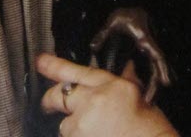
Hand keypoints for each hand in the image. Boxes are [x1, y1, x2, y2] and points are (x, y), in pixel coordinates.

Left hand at [37, 53, 178, 136]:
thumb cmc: (150, 128)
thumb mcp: (140, 98)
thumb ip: (126, 81)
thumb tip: (127, 67)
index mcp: (110, 85)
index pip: (76, 71)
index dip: (54, 65)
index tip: (40, 61)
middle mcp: (93, 102)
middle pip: (59, 95)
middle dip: (50, 99)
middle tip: (47, 103)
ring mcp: (83, 125)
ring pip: (66, 125)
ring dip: (74, 129)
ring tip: (93, 133)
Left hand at [90, 7, 171, 103]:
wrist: (134, 11)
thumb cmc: (127, 14)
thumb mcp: (114, 21)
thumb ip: (103, 34)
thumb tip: (93, 47)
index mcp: (145, 39)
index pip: (157, 56)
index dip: (163, 69)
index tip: (166, 83)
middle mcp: (150, 48)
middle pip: (158, 69)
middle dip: (156, 86)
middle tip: (149, 102)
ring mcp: (150, 52)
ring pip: (156, 71)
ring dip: (153, 86)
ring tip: (147, 102)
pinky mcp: (147, 56)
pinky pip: (151, 70)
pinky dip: (149, 81)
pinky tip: (143, 92)